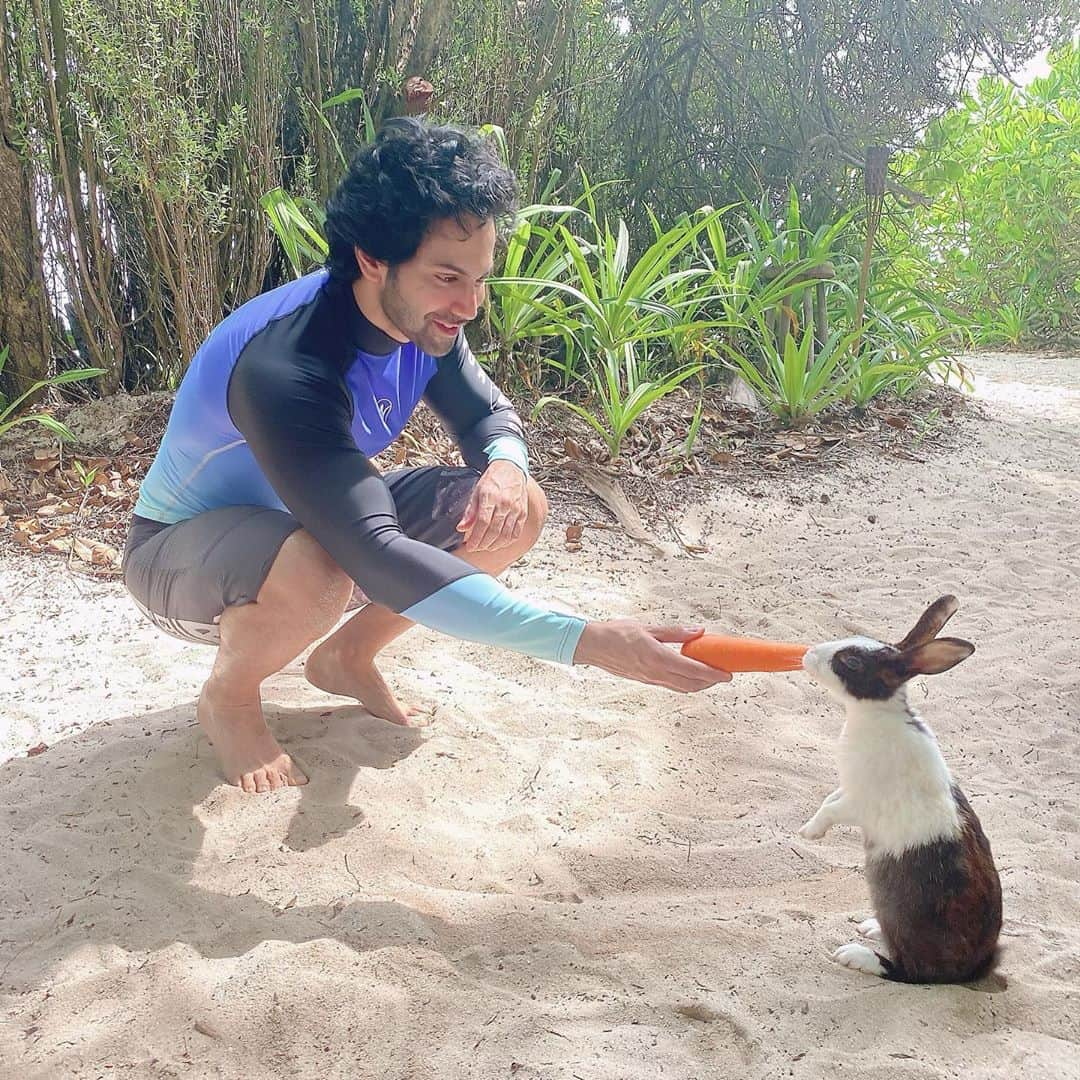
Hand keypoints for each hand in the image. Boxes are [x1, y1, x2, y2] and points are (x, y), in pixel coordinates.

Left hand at [456, 460, 528, 552]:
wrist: (511, 468)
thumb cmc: (493, 479)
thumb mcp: (477, 491)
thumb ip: (470, 511)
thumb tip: (462, 528)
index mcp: (491, 497)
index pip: (482, 523)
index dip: (475, 538)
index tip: (469, 545)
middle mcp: (505, 503)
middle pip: (494, 531)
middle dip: (483, 544)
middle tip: (475, 548)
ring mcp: (516, 509)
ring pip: (505, 534)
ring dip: (494, 545)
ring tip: (485, 547)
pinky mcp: (523, 513)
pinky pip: (516, 532)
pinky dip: (507, 541)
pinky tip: (499, 543)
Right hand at [572, 621, 731, 691]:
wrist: (593, 646)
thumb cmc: (617, 633)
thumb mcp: (648, 627)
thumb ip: (675, 632)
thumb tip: (698, 631)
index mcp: (658, 658)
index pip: (694, 671)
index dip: (714, 674)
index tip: (728, 674)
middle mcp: (656, 674)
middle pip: (691, 685)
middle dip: (711, 682)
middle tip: (723, 675)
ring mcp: (650, 680)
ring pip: (682, 688)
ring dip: (699, 685)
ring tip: (710, 676)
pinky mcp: (645, 681)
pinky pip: (670, 686)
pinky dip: (685, 683)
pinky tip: (688, 674)